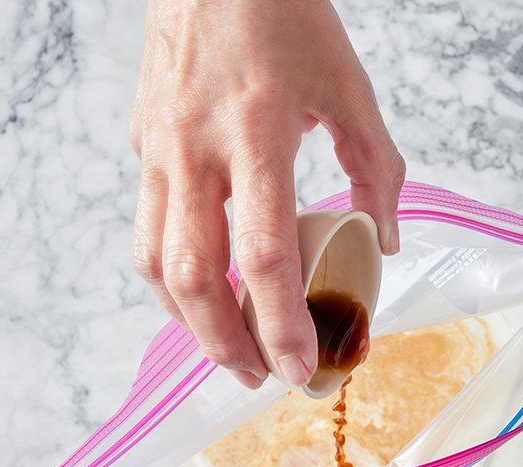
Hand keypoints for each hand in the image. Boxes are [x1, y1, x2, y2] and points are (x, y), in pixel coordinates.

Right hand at [128, 0, 404, 389]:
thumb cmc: (284, 15)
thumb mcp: (349, 85)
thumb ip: (375, 168)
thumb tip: (382, 239)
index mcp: (255, 132)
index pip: (263, 255)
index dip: (280, 322)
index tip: (299, 367)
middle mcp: (194, 148)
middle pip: (193, 278)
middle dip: (225, 344)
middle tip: (259, 376)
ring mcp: (158, 148)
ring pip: (154, 263)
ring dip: (188, 321)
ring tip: (227, 348)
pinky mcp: (141, 145)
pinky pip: (146, 228)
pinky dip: (171, 275)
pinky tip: (203, 289)